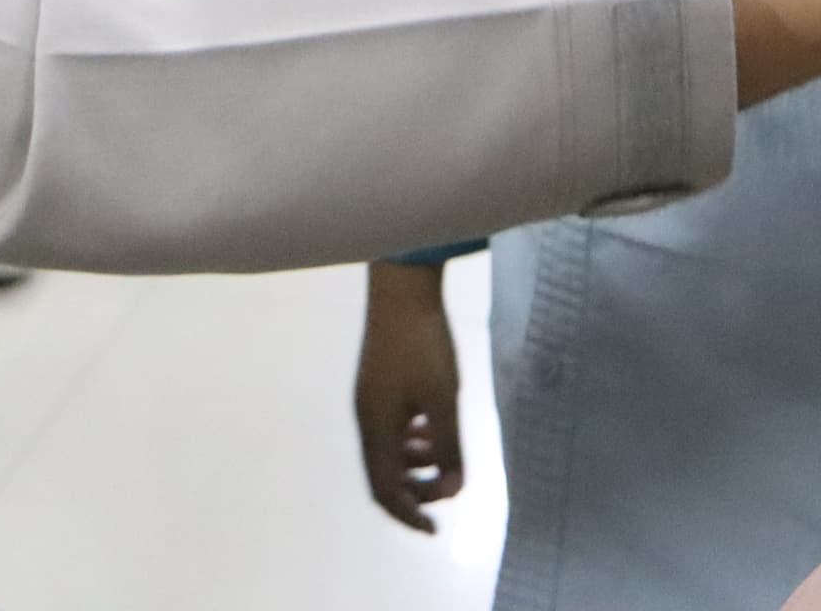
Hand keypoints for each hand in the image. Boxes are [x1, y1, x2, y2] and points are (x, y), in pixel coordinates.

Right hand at [355, 262, 466, 532]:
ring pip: (388, 451)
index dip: (409, 514)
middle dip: (415, 491)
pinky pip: (392, 428)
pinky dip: (412, 440)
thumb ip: (448, 448)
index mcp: (376, 428)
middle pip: (384, 475)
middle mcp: (367, 419)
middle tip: (446, 491)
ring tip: (443, 455)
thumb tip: (452, 491)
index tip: (434, 530)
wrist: (401, 289)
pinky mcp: (379, 384)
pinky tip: (433, 427)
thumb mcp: (444, 400)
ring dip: (415, 464)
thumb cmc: (423, 345)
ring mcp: (370, 400)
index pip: (385, 491)